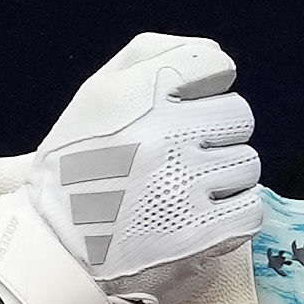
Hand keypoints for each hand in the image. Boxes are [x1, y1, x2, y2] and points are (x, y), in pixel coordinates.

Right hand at [0, 36, 261, 303]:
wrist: (53, 249)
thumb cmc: (75, 166)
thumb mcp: (95, 94)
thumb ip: (153, 54)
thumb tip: (216, 55)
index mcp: (139, 93)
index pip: (216, 66)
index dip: (204, 91)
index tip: (181, 114)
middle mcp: (164, 133)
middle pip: (238, 116)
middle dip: (214, 136)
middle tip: (179, 159)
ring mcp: (183, 184)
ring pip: (247, 164)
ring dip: (222, 178)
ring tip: (182, 193)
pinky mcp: (199, 232)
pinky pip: (250, 208)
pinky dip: (231, 216)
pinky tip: (199, 220)